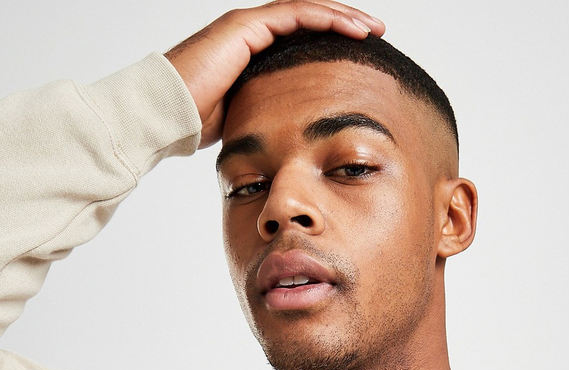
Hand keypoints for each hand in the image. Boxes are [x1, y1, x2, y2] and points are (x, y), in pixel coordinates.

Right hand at [163, 1, 385, 148]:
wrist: (169, 113)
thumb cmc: (199, 123)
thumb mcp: (247, 117)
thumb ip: (268, 113)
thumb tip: (290, 136)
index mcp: (255, 52)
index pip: (302, 40)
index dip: (333, 44)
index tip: (361, 58)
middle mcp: (253, 32)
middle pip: (309, 20)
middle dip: (345, 25)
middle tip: (376, 34)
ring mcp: (250, 24)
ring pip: (308, 11)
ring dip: (343, 17)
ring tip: (372, 28)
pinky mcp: (247, 24)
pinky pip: (296, 14)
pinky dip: (325, 17)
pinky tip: (351, 26)